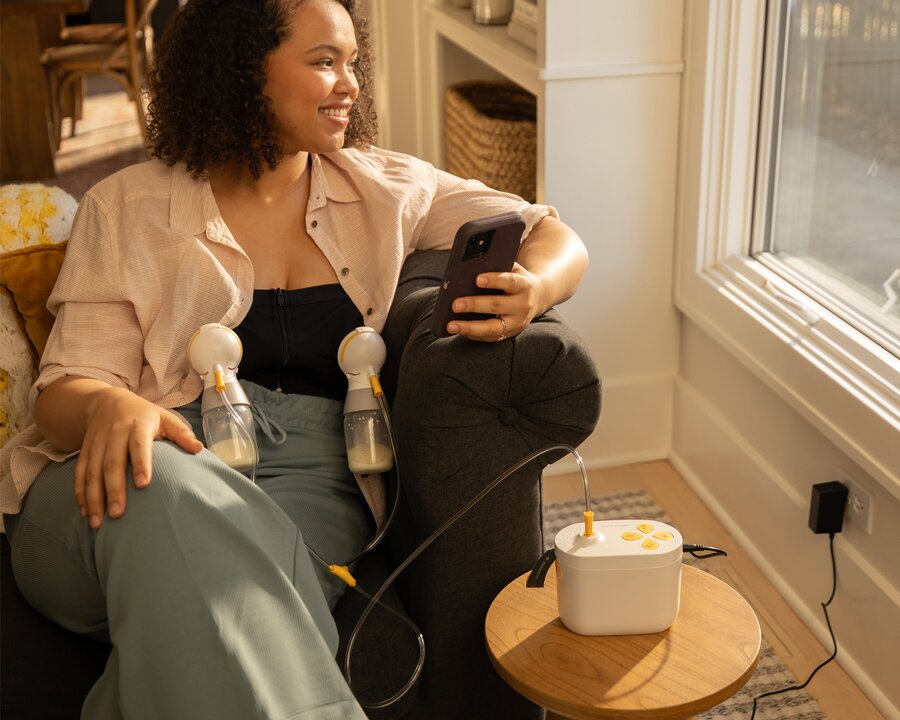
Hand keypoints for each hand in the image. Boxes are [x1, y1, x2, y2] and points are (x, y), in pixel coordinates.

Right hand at [75, 386, 203, 528]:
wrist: (108, 402)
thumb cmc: (144, 415)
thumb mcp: (165, 418)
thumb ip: (181, 434)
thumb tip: (199, 449)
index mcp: (137, 426)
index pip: (138, 446)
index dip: (140, 464)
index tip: (143, 484)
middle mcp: (114, 435)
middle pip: (111, 463)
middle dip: (113, 490)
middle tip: (117, 514)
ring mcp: (97, 444)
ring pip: (91, 472)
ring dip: (93, 498)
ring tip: (97, 522)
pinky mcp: (84, 451)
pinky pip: (79, 474)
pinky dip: (80, 493)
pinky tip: (84, 512)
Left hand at [445, 262, 546, 341]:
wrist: (536, 297)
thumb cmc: (515, 280)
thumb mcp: (512, 269)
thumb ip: (497, 266)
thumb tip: (469, 266)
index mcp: (523, 285)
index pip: (510, 281)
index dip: (494, 280)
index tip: (477, 279)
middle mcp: (522, 305)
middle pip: (496, 305)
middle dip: (474, 305)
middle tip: (455, 304)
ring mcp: (516, 323)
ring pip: (492, 328)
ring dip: (469, 327)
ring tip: (450, 325)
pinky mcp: (509, 334)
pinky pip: (489, 337)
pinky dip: (472, 334)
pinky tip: (458, 330)